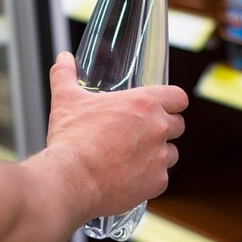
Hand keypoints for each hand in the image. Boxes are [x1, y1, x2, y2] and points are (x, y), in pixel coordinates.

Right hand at [46, 51, 187, 218]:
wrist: (71, 180)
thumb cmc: (71, 139)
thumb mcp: (66, 99)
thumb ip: (65, 74)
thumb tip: (63, 58)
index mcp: (144, 103)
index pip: (179, 97)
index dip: (173, 102)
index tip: (163, 107)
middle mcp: (158, 128)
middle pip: (178, 125)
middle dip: (163, 128)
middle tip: (140, 133)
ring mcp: (160, 157)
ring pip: (171, 153)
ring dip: (158, 154)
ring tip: (132, 156)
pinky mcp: (157, 182)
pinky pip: (161, 178)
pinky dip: (148, 178)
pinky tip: (128, 176)